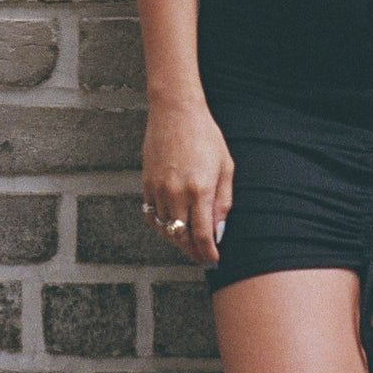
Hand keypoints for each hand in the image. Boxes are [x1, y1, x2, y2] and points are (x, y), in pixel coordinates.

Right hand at [141, 99, 233, 265]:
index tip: (213, 260)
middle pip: (182, 237)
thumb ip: (223, 201)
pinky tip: (173, 226)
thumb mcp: (225, 166)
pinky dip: (163, 226)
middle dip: (193, 252)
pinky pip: (152, 216)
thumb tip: (218, 231)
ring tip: (190, 243)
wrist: (175, 111)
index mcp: (200, 189)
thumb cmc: (205, 135)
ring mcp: (158, 189)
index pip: (202, 235)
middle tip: (202, 258)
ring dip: (178, 240)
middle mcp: (176, 193)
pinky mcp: (146, 184)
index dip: (208, 253)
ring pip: (166, 229)